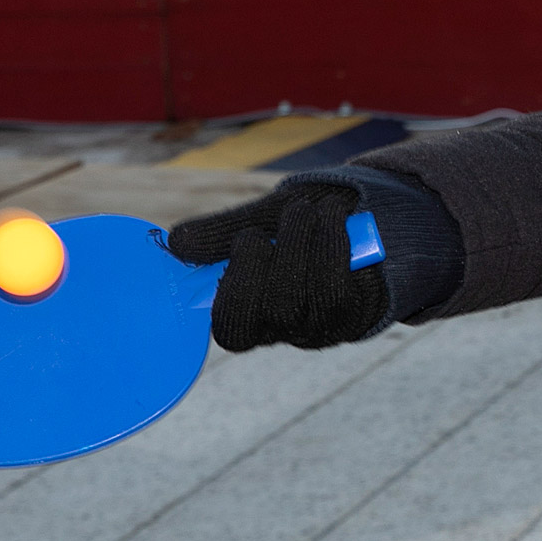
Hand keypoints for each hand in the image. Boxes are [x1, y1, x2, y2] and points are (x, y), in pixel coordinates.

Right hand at [168, 179, 391, 351]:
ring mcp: (322, 325)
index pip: (232, 331)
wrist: (367, 215)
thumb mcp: (263, 217)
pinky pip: (336, 291)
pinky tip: (335, 218)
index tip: (247, 238)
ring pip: (303, 302)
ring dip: (305, 244)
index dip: (234, 294)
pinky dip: (333, 246)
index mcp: (252, 309)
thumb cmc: (307, 221)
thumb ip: (222, 232)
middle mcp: (286, 328)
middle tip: (288, 214)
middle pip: (271, 315)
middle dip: (275, 256)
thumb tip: (174, 242)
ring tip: (309, 209)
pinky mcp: (355, 316)